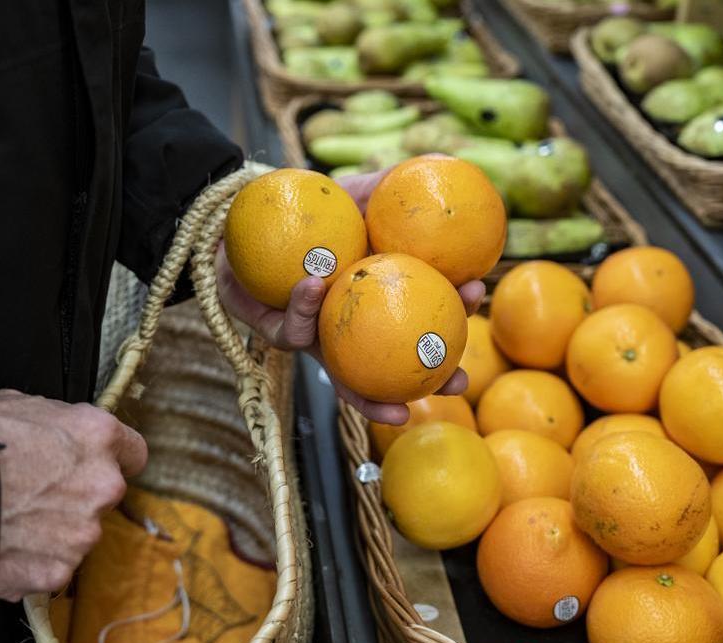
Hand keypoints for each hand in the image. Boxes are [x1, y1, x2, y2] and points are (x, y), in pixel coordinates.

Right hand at [0, 390, 147, 601]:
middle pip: (105, 495)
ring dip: (56, 529)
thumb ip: (58, 424)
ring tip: (13, 519)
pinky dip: (34, 560)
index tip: (97, 464)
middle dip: (78, 495)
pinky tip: (4, 544)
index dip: (114, 458)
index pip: (134, 452)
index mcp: (98, 437)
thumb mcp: (19, 405)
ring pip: (79, 533)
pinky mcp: (58, 571)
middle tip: (36, 492)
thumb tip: (60, 433)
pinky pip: (53, 565)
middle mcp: (103, 485)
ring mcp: (83, 533)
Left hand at [217, 169, 485, 425]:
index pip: (424, 314)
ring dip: (370, 393)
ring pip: (346, 377)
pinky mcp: (276, 333)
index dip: (454, 311)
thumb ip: (388, 187)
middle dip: (431, 384)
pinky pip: (294, 329)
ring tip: (396, 396)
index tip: (478, 293)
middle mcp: (351, 329)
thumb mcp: (350, 191)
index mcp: (377, 301)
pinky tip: (314, 283)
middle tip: (458, 380)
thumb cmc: (306, 207)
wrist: (244, 215)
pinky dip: (305, 308)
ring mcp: (317, 338)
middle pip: (398, 370)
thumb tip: (442, 166)